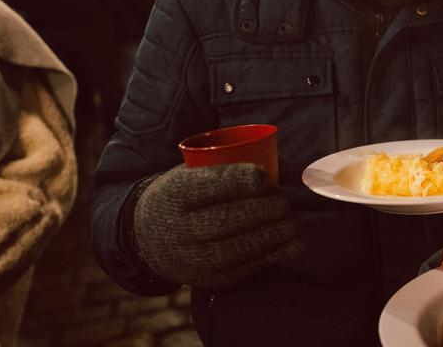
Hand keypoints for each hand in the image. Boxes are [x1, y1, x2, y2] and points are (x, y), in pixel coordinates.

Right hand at [130, 162, 303, 288]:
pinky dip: (275, 254)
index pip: (208, 187)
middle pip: (229, 218)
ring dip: (275, 233)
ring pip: (240, 246)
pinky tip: (292, 242)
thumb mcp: (194, 173)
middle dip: (265, 208)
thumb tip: (281, 163)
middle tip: (284, 201)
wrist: (150, 238)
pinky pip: (247, 267)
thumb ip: (231, 165)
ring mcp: (194, 258)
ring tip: (290, 221)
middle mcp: (180, 229)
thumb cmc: (186, 196)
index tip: (264, 177)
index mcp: (175, 194)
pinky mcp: (210, 279)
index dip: (240, 181)